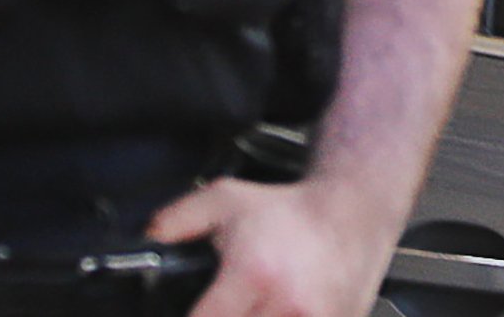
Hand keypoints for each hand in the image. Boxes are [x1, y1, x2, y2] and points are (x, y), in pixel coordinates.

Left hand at [151, 176, 388, 316]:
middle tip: (230, 306)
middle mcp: (286, 306)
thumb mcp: (226, 199)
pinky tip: (276, 311)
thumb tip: (149, 237)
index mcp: (252, 275)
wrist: (353, 212)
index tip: (190, 313)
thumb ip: (180, 218)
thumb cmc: (289, 211)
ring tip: (254, 308)